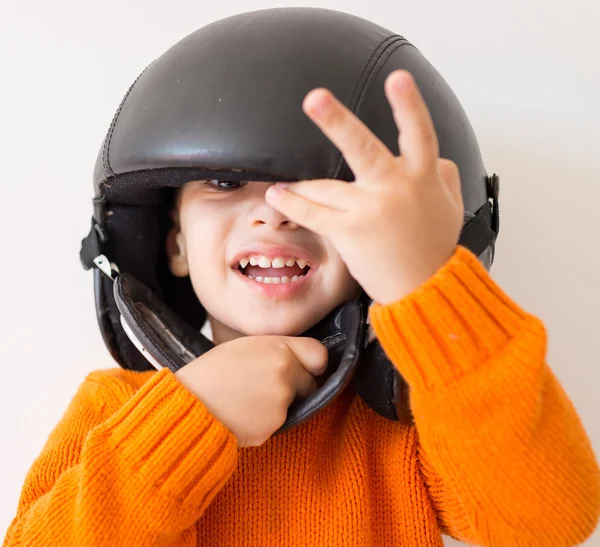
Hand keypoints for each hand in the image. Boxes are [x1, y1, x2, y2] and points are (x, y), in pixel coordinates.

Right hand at [174, 336, 327, 446]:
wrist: (189, 404)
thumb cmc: (212, 371)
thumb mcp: (245, 345)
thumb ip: (276, 350)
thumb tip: (297, 360)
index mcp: (280, 349)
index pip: (319, 355)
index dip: (312, 363)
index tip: (304, 367)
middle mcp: (287, 374)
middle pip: (310, 383)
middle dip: (296, 386)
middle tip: (265, 385)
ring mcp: (282, 402)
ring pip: (294, 404)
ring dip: (279, 403)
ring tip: (247, 398)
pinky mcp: (274, 426)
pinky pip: (278, 422)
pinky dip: (266, 420)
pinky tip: (244, 413)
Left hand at [265, 70, 463, 304]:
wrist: (425, 290)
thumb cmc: (436, 249)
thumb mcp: (452, 206)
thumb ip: (444, 175)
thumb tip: (437, 159)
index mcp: (422, 177)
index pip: (419, 133)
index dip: (409, 105)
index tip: (398, 78)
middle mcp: (394, 188)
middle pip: (363, 148)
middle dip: (337, 121)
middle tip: (314, 99)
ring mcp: (369, 209)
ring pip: (325, 187)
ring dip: (300, 186)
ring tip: (281, 185)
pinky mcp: (348, 232)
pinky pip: (313, 212)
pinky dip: (293, 202)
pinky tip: (277, 194)